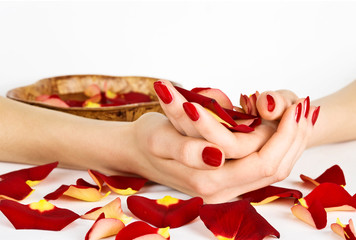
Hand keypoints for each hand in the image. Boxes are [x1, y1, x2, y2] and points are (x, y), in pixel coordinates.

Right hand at [124, 100, 318, 202]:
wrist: (135, 152)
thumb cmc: (147, 140)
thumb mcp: (160, 138)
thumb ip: (186, 150)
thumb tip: (216, 155)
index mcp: (207, 181)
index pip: (261, 162)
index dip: (282, 135)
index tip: (295, 106)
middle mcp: (220, 191)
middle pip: (273, 169)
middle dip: (293, 138)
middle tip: (304, 108)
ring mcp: (224, 189)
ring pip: (271, 171)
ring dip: (289, 143)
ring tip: (299, 115)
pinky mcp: (225, 181)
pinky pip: (260, 169)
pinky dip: (276, 148)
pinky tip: (281, 128)